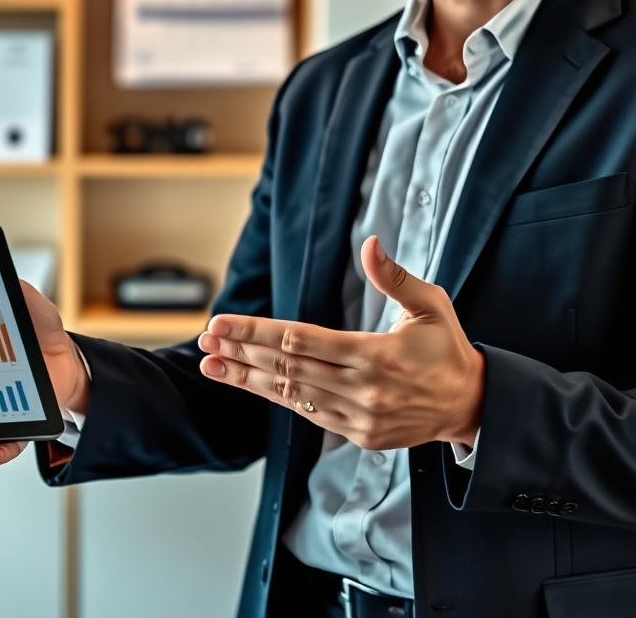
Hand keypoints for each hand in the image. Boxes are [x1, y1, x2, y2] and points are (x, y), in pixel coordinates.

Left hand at [195, 235, 484, 451]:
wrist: (472, 407)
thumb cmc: (447, 350)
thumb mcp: (431, 305)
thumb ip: (396, 277)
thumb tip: (371, 244)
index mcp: (376, 356)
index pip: (302, 341)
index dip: (257, 331)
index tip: (223, 322)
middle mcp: (363, 390)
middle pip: (288, 368)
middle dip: (241, 351)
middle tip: (206, 338)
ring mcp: (359, 418)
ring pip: (291, 396)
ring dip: (247, 379)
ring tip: (212, 364)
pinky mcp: (359, 435)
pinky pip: (308, 415)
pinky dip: (276, 398)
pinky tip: (249, 383)